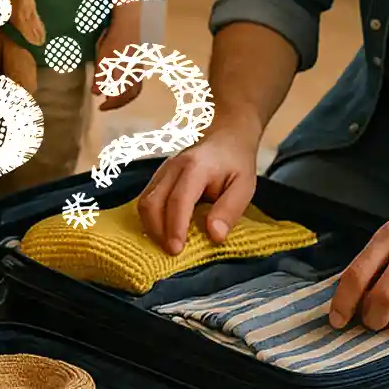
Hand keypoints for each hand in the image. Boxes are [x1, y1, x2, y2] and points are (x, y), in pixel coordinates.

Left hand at [93, 12, 142, 110]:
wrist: (127, 26)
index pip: (119, 96)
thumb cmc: (113, 41)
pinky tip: (122, 89)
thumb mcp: (102, 59)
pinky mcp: (139, 67)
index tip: (100, 107)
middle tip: (105, 106)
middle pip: (129, 96)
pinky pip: (137, 85)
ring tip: (113, 100)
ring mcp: (138, 71)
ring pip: (135, 91)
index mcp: (125, 75)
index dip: (110, 105)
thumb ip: (99, 77)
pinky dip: (130, 92)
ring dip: (124, 99)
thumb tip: (96, 93)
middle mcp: (134, 75)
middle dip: (117, 104)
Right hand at [135, 109, 264, 254]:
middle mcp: (173, 166)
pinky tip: (162, 232)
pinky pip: (145, 199)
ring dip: (151, 227)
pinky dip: (150, 219)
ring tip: (166, 245)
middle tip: (171, 253)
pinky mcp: (158, 176)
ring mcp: (162, 170)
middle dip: (157, 231)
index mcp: (196, 167)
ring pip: (144, 202)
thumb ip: (229, 210)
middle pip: (152, 202)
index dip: (174, 227)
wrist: (225, 135)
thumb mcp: (244, 187)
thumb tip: (214, 236)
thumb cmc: (236, 163)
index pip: (178, 200)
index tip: (176, 250)